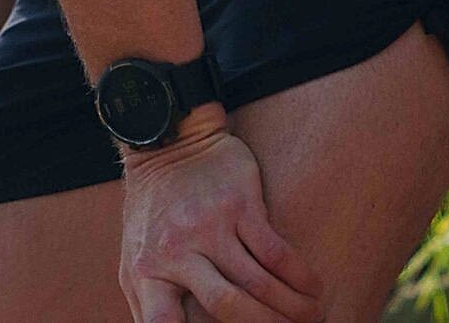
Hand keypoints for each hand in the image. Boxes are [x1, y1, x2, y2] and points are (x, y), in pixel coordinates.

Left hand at [117, 115, 324, 322]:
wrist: (166, 144)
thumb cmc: (153, 212)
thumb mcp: (136, 257)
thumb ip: (151, 301)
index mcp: (146, 272)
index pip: (161, 322)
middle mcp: (175, 250)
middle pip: (228, 306)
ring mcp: (208, 226)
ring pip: (260, 283)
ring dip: (293, 308)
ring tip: (312, 316)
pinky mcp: (237, 204)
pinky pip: (276, 253)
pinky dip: (300, 277)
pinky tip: (312, 288)